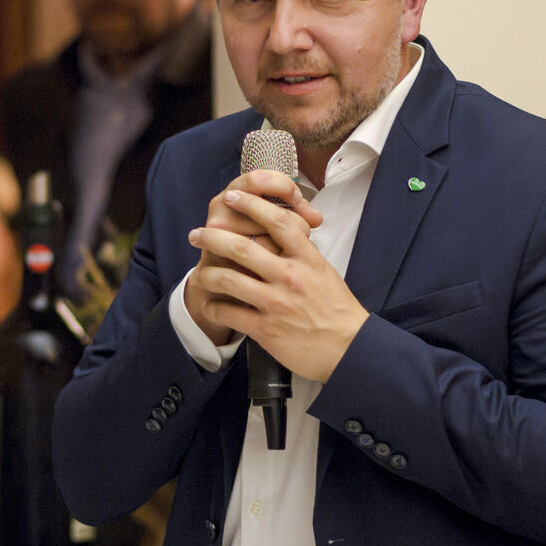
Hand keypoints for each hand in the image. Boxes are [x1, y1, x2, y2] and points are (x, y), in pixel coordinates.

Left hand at [185, 169, 321, 344]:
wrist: (348, 348)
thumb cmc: (336, 310)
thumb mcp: (324, 272)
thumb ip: (300, 254)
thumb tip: (279, 236)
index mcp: (306, 259)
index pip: (277, 221)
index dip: (251, 205)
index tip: (232, 197)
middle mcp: (289, 276)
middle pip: (242, 247)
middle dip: (213, 237)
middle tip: (197, 234)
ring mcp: (276, 303)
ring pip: (229, 279)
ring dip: (208, 275)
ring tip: (200, 274)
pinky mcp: (266, 329)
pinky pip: (229, 313)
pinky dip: (214, 308)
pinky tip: (210, 305)